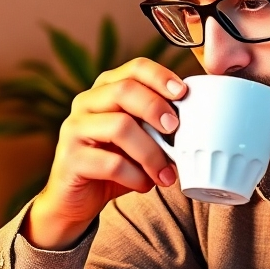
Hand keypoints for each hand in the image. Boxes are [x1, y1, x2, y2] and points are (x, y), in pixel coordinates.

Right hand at [27, 60, 187, 249]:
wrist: (77, 200)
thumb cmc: (116, 163)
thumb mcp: (141, 139)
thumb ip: (159, 125)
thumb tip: (200, 123)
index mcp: (106, 89)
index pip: (135, 68)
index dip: (161, 76)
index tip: (183, 93)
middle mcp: (86, 102)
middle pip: (125, 90)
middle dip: (156, 108)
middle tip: (176, 130)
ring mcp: (74, 128)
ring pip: (120, 127)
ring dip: (152, 152)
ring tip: (167, 174)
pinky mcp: (70, 158)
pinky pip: (111, 163)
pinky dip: (136, 176)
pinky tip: (144, 185)